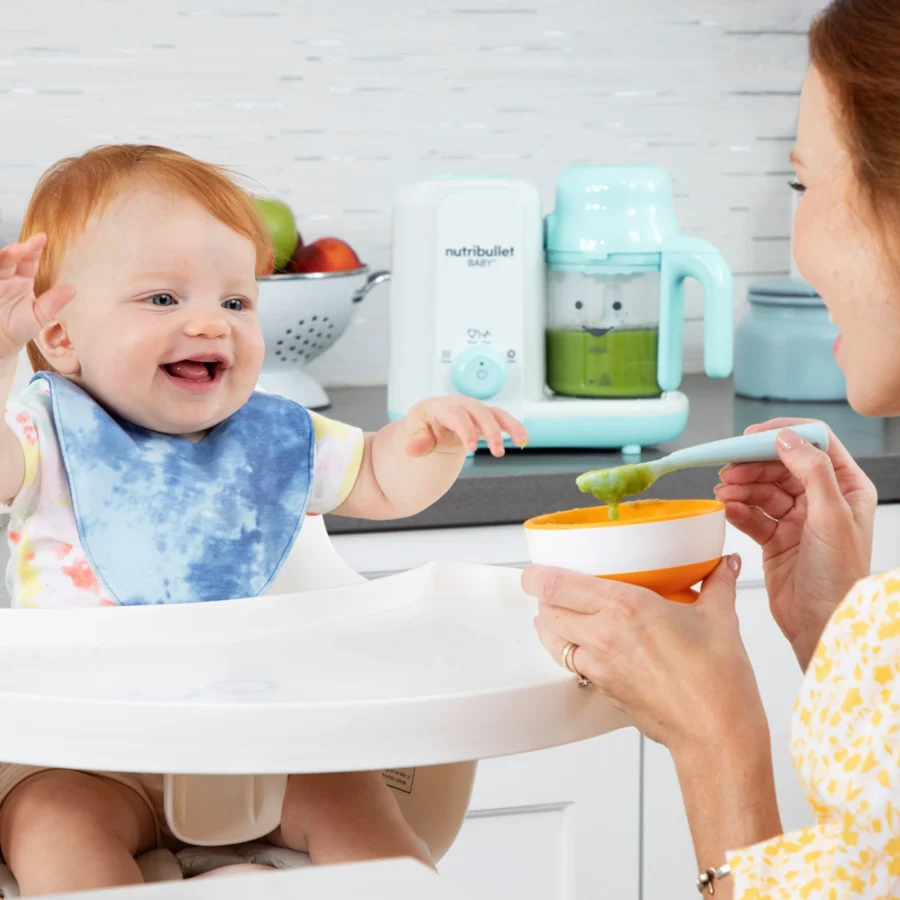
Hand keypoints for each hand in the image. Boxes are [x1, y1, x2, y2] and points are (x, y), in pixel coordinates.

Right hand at [0, 235, 74, 361]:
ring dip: (3, 256)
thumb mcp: (38, 318)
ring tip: (13, 252)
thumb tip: (72, 289)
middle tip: (24, 247)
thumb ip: (52, 303)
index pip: (28, 260)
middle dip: (16, 251)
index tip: (42, 238)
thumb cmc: (17, 330)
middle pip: (9, 258)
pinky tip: (0, 260)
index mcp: (22, 280)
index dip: (33, 248)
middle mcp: (6, 277)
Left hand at [403, 397, 528, 458]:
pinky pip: (503, 419)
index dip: (465, 430)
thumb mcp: (418, 433)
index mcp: (444, 407)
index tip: (471, 447)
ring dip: (510, 427)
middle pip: (480, 413)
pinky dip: (514, 427)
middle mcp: (463, 405)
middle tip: (498, 451)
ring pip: (496, 414)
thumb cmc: (425, 425)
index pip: (457, 416)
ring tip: (521, 442)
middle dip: (491, 431)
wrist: (432, 417)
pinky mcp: (486, 417)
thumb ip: (418, 442)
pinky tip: (524, 440)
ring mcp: (476, 410)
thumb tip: (410, 451)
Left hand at [523, 557, 767, 752]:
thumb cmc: (716, 680)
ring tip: (564, 612)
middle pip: (546, 610)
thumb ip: (717, 584)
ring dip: (551, 625)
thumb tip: (724, 563)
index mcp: (624, 607)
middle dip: (544, 596)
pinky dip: (569, 651)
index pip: (556, 585)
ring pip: (552, 640)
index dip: (536, 575)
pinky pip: (571, 664)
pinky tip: (587, 645)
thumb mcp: (720, 619)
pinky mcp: (602, 689)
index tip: (536, 568)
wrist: (715, 733)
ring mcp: (598, 665)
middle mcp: (603, 634)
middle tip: (555, 586)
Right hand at [715, 420, 876, 669]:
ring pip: (762, 490)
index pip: (814, 443)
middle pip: (780, 465)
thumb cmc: (840, 578)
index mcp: (846, 487)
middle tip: (729, 470)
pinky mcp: (776, 539)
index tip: (751, 436)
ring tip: (724, 494)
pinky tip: (728, 511)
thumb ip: (811, 472)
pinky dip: (737, 510)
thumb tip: (786, 438)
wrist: (824, 625)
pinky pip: (752, 516)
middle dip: (753, 465)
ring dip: (741, 488)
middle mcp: (822, 500)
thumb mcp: (830, 516)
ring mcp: (797, 520)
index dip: (782, 434)